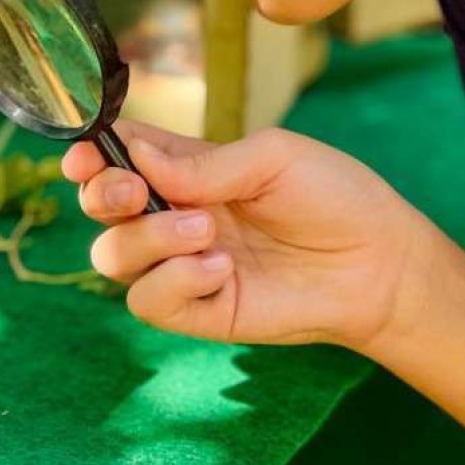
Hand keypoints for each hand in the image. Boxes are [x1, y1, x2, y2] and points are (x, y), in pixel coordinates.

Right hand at [65, 121, 432, 348]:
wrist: (379, 264)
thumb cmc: (334, 197)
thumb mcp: (271, 158)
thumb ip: (202, 163)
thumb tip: (135, 157)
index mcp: (185, 169)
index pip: (117, 156)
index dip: (90, 154)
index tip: (85, 154)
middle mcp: (173, 214)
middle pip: (97, 208)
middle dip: (101, 194)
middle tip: (135, 190)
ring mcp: (181, 265)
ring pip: (111, 256)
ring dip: (148, 239)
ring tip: (206, 231)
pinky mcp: (198, 310)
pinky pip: (147, 301)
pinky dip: (175, 281)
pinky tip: (222, 269)